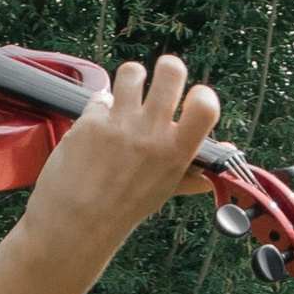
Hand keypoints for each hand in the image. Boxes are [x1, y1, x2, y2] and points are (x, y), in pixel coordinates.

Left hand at [16, 53, 221, 279]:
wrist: (74, 224)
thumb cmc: (121, 210)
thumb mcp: (162, 190)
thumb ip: (190, 171)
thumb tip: (219, 164)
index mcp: (176, 152)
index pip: (206, 105)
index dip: (202, 94)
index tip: (192, 98)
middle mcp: (150, 133)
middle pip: (171, 70)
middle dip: (168, 68)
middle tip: (160, 82)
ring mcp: (119, 124)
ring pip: (133, 72)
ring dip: (132, 79)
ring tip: (127, 94)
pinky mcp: (90, 120)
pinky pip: (101, 96)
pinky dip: (101, 106)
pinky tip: (98, 125)